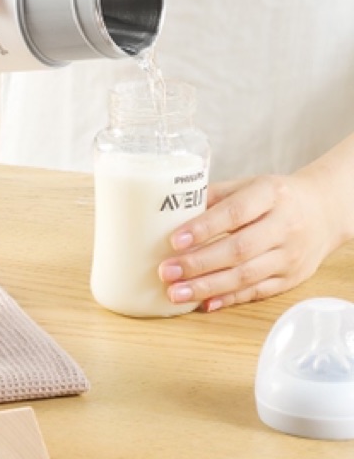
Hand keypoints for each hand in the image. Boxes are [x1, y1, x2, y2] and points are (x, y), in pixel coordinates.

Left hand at [158, 173, 335, 311]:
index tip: (175, 240)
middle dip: (198, 263)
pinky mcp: (290, 279)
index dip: (204, 228)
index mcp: (270, 195)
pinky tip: (204, 303)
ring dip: (207, 287)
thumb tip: (171, 210)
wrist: (322, 212)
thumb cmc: (274, 197)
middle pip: (238, 249)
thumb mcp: (247, 184)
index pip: (234, 213)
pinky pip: (256, 292)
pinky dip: (228, 299)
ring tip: (176, 292)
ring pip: (245, 276)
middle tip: (166, 271)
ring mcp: (289, 256)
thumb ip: (213, 195)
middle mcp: (284, 226)